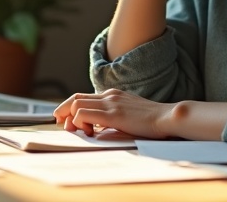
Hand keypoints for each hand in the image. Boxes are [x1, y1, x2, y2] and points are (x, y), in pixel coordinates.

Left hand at [54, 88, 174, 138]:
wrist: (167, 117)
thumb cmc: (151, 120)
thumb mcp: (128, 114)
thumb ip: (113, 116)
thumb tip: (97, 126)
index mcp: (113, 94)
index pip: (83, 96)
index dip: (69, 106)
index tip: (64, 118)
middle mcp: (109, 95)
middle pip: (75, 98)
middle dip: (62, 110)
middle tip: (59, 123)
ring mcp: (110, 103)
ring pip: (76, 105)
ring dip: (71, 119)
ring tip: (79, 131)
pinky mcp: (113, 114)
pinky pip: (84, 114)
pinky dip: (79, 123)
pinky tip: (89, 131)